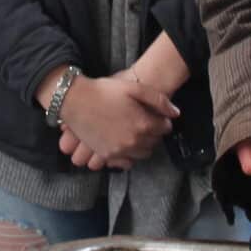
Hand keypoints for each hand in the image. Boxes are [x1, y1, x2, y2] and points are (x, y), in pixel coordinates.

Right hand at [58, 73, 176, 166]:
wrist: (74, 100)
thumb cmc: (104, 91)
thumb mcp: (134, 88)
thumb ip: (158, 100)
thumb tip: (175, 114)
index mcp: (143, 124)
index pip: (164, 128)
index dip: (162, 120)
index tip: (157, 115)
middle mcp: (134, 141)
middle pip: (154, 142)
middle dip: (154, 133)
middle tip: (146, 122)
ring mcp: (120, 151)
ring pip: (142, 154)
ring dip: (143, 144)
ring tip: (135, 132)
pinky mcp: (107, 156)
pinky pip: (126, 162)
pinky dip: (129, 155)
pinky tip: (124, 144)